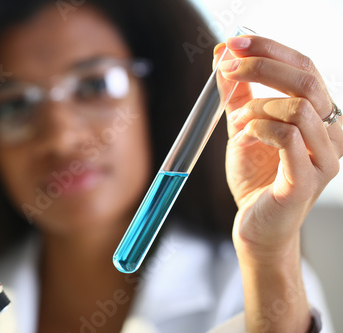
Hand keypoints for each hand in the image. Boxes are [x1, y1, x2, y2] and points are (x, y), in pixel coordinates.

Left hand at [214, 36, 342, 332]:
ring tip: (239, 123)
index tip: (235, 42)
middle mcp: (330, 133)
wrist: (256, 223)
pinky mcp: (307, 180)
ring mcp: (324, 158)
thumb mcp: (243, 126)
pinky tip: (246, 134)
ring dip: (257, 107)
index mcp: (318, 115)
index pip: (304, 67)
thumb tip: (223, 54)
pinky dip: (260, 128)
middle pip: (306, 80)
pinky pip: (289, 139)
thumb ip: (237, 93)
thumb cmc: (256, 176)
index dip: (270, 49)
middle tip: (229, 66)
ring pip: (298, 108)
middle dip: (262, 66)